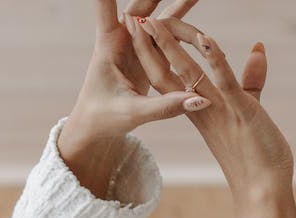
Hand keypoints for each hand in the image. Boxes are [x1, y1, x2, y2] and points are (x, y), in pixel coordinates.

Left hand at [58, 0, 207, 196]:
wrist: (95, 128)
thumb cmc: (104, 120)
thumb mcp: (135, 114)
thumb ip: (166, 107)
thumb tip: (200, 99)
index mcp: (108, 46)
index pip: (105, 8)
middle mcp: (120, 40)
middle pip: (138, 7)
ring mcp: (133, 46)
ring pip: (154, 18)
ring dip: (172, 5)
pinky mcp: (144, 55)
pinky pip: (163, 33)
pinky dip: (178, 23)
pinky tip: (192, 10)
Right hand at [132, 19, 295, 217]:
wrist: (263, 191)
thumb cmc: (258, 155)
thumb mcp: (250, 109)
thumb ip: (251, 78)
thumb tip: (258, 49)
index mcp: (199, 109)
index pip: (169, 77)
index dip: (154, 53)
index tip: (141, 31)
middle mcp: (201, 109)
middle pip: (167, 73)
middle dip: (150, 47)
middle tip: (134, 20)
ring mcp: (218, 110)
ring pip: (188, 74)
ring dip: (171, 48)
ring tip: (155, 22)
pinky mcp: (241, 112)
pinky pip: (223, 83)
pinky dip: (215, 60)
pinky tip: (205, 39)